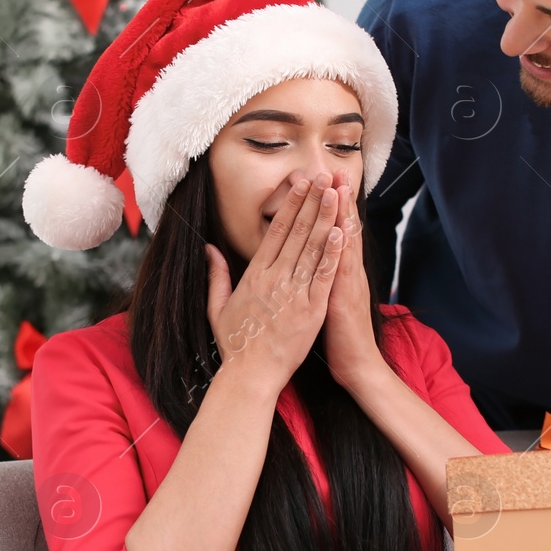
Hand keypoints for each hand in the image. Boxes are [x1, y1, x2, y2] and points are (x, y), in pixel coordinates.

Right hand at [205, 171, 343, 393]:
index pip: (276, 231)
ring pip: (313, 248)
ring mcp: (294, 293)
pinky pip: (324, 276)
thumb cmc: (235, 344)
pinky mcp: (311, 310)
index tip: (301, 183)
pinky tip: (342, 232)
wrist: (250, 375)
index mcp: (255, 275)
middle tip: (324, 175)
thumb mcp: (218, 307)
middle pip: (297, 232)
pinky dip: (333, 253)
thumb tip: (209, 249)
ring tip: (336, 193)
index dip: (291, 204)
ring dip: (326, 218)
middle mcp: (275, 279)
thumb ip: (216, 275)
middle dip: (312, 201)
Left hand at [323, 167, 384, 387]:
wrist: (357, 365)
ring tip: (339, 187)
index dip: (326, 206)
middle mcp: (346, 272)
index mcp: (336, 272)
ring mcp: (348, 283)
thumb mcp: (325, 302)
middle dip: (337, 199)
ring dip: (342, 214)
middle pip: (341, 229)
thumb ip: (318, 278)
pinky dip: (343, 250)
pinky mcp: (345, 299)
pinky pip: (343, 271)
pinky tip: (341, 231)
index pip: (331, 232)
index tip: (319, 180)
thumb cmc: (339, 336)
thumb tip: (307, 262)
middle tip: (333, 169)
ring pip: (346, 242)